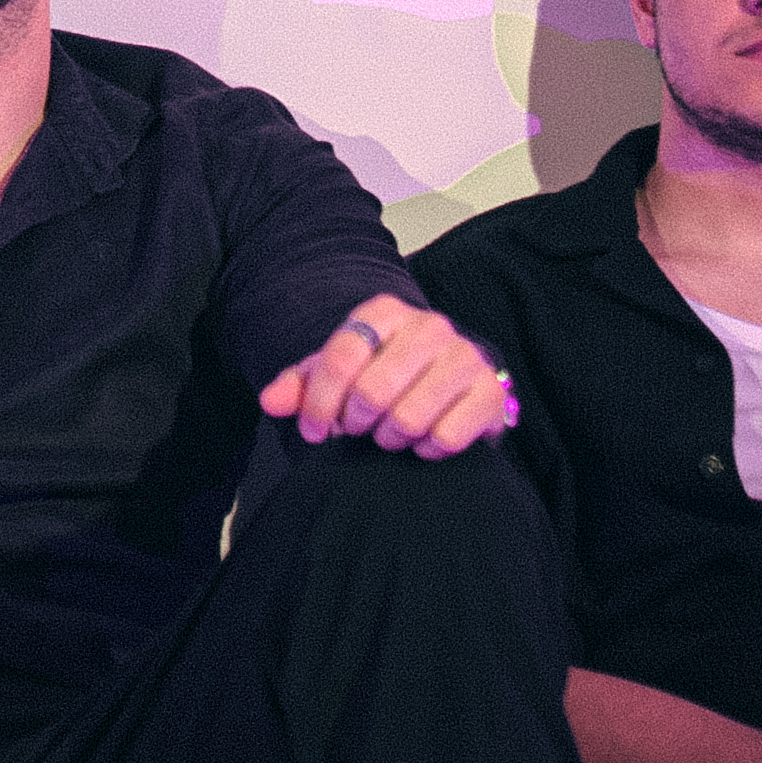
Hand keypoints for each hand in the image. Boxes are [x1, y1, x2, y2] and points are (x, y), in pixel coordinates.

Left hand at [259, 294, 513, 457]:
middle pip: (371, 392)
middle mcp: (429, 325)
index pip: (339, 359)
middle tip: (358, 430)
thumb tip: (269, 401)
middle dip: (355, 423)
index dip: (319, 404)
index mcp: (384, 312)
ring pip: (408, 418)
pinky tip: (423, 440)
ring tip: (388, 434)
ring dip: (389, 439)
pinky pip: (446, 437)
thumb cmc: (385, 374)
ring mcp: (465, 356)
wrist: (452, 382)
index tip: (313, 431)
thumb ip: (300, 385)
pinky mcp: (491, 391)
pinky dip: (426, 450)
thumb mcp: (339, 372)